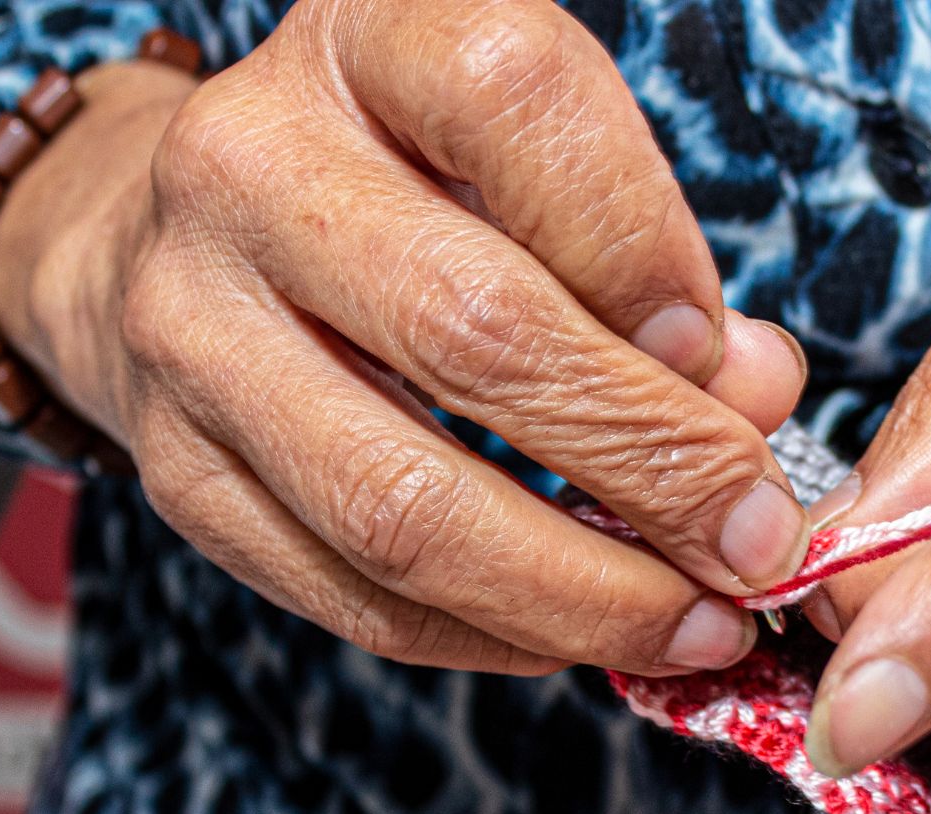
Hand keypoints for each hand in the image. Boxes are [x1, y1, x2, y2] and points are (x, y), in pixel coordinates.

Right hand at [0, 2, 816, 675]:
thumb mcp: (536, 159)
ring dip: (580, 593)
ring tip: (692, 627)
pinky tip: (580, 636)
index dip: (646, 251)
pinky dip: (491, 636)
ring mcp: (189, 322)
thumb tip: (754, 396)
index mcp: (368, 38)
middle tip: (755, 545)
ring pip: (402, 504)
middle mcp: (251, 165)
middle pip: (475, 334)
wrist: (182, 230)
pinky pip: (351, 594)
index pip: (518, 108)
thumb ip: (652, 258)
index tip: (734, 369)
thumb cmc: (409, 182)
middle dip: (651, 467)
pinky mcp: (175, 467)